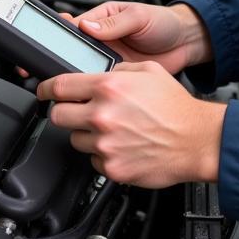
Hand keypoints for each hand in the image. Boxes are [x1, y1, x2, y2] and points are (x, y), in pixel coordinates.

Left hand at [38, 61, 226, 186]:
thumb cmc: (176, 106)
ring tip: (111, 130)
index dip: (45, 88)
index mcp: (109, 87)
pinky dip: (102, 155)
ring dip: (86, 135)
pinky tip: (121, 146)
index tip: (42, 91)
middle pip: (58, 116)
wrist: (197, 140)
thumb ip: (119, 69)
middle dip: (65, 112)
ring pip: (74, 140)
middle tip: (78, 112)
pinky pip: (93, 161)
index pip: (59, 87)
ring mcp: (105, 145)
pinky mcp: (111, 169)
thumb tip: (98, 73)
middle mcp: (102, 116)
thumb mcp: (149, 70)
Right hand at [62, 1, 212, 75]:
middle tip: (64, 68)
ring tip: (82, 81)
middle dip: (68, 60)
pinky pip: (103, 84)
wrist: (185, 43)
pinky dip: (100, 89)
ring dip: (84, 76)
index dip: (63, 36)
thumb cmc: (164, 22)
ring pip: (87, 70)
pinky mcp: (119, 77)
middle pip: (76, 52)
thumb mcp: (139, 16)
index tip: (53, 44)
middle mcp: (102, 40)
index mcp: (102, 19)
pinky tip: (100, 91)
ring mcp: (109, 59)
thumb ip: (114, 23)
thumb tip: (88, 26)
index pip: (75, 26)